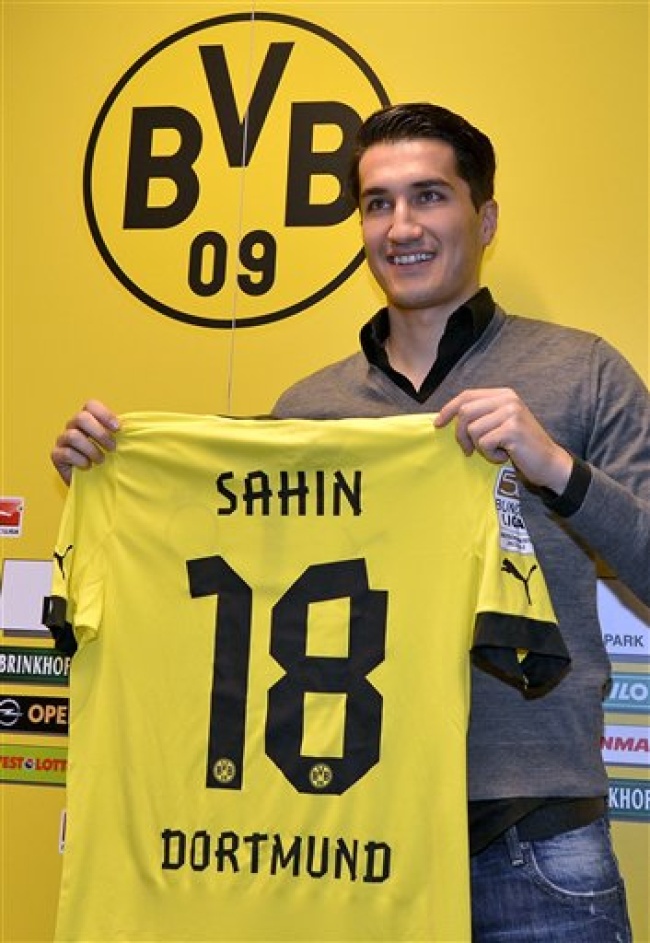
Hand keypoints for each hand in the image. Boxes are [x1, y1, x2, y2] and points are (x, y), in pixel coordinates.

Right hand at [51, 400, 119, 485]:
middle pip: (81, 417)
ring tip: (101, 460)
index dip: (104, 414)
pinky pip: (66, 453)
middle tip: (112, 448)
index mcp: (87, 420)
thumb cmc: (105, 461)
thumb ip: (119, 434)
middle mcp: (73, 426)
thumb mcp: (115, 445)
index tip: (118, 429)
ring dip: (91, 449)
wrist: (92, 483)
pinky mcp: (56, 455)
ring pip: (73, 435)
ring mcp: (62, 440)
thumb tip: (132, 427)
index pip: (91, 405)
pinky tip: (88, 467)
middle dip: (100, 433)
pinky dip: (81, 460)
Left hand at [435, 388, 572, 493]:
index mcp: (503, 394)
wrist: (549, 461)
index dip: (448, 409)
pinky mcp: (512, 430)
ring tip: (496, 450)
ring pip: (473, 430)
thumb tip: (446, 418)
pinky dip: (490, 455)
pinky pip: (484, 443)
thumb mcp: (500, 423)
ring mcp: (511, 413)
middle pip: (465, 412)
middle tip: (468, 450)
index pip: (467, 395)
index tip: (437, 424)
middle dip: (461, 434)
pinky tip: (505, 455)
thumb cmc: (520, 445)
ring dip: (480, 447)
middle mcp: (508, 399)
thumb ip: (481, 415)